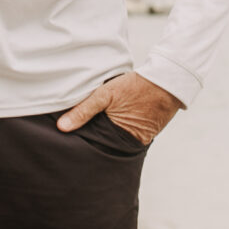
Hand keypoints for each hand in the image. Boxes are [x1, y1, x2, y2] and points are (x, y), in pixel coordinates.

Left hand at [56, 71, 181, 146]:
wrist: (166, 81)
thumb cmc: (136, 87)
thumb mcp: (105, 94)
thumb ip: (83, 110)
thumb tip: (62, 127)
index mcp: (118, 138)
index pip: (95, 147)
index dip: (84, 143)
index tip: (71, 141)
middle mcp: (130, 143)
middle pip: (105, 146)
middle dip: (95, 142)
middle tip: (79, 137)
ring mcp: (140, 139)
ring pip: (116, 141)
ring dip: (108, 136)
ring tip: (95, 129)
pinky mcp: (147, 133)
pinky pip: (128, 135)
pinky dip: (120, 130)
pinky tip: (113, 123)